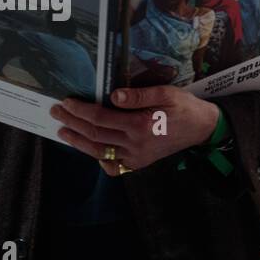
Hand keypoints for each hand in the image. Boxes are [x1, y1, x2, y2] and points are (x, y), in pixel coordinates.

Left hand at [51, 85, 219, 175]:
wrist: (202, 129)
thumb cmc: (185, 107)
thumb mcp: (167, 93)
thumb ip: (139, 95)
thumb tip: (113, 96)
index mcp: (141, 125)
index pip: (101, 118)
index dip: (81, 110)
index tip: (67, 102)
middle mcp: (136, 144)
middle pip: (96, 135)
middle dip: (73, 123)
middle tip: (56, 112)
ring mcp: (137, 157)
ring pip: (100, 152)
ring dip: (78, 142)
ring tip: (63, 132)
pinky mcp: (140, 163)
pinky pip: (114, 166)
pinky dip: (99, 160)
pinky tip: (90, 150)